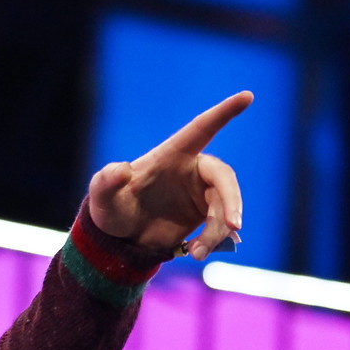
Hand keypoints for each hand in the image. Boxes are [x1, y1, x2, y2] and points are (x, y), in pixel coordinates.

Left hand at [86, 91, 251, 258]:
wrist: (119, 239)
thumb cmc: (110, 208)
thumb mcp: (102, 197)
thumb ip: (106, 181)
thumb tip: (119, 171)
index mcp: (172, 154)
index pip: (201, 128)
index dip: (224, 113)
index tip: (248, 96)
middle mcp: (191, 170)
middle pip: (224, 178)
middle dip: (232, 200)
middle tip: (233, 226)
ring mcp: (200, 192)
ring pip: (225, 206)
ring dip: (218, 230)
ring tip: (197, 253)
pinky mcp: (205, 214)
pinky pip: (220, 225)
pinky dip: (213, 242)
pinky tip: (195, 254)